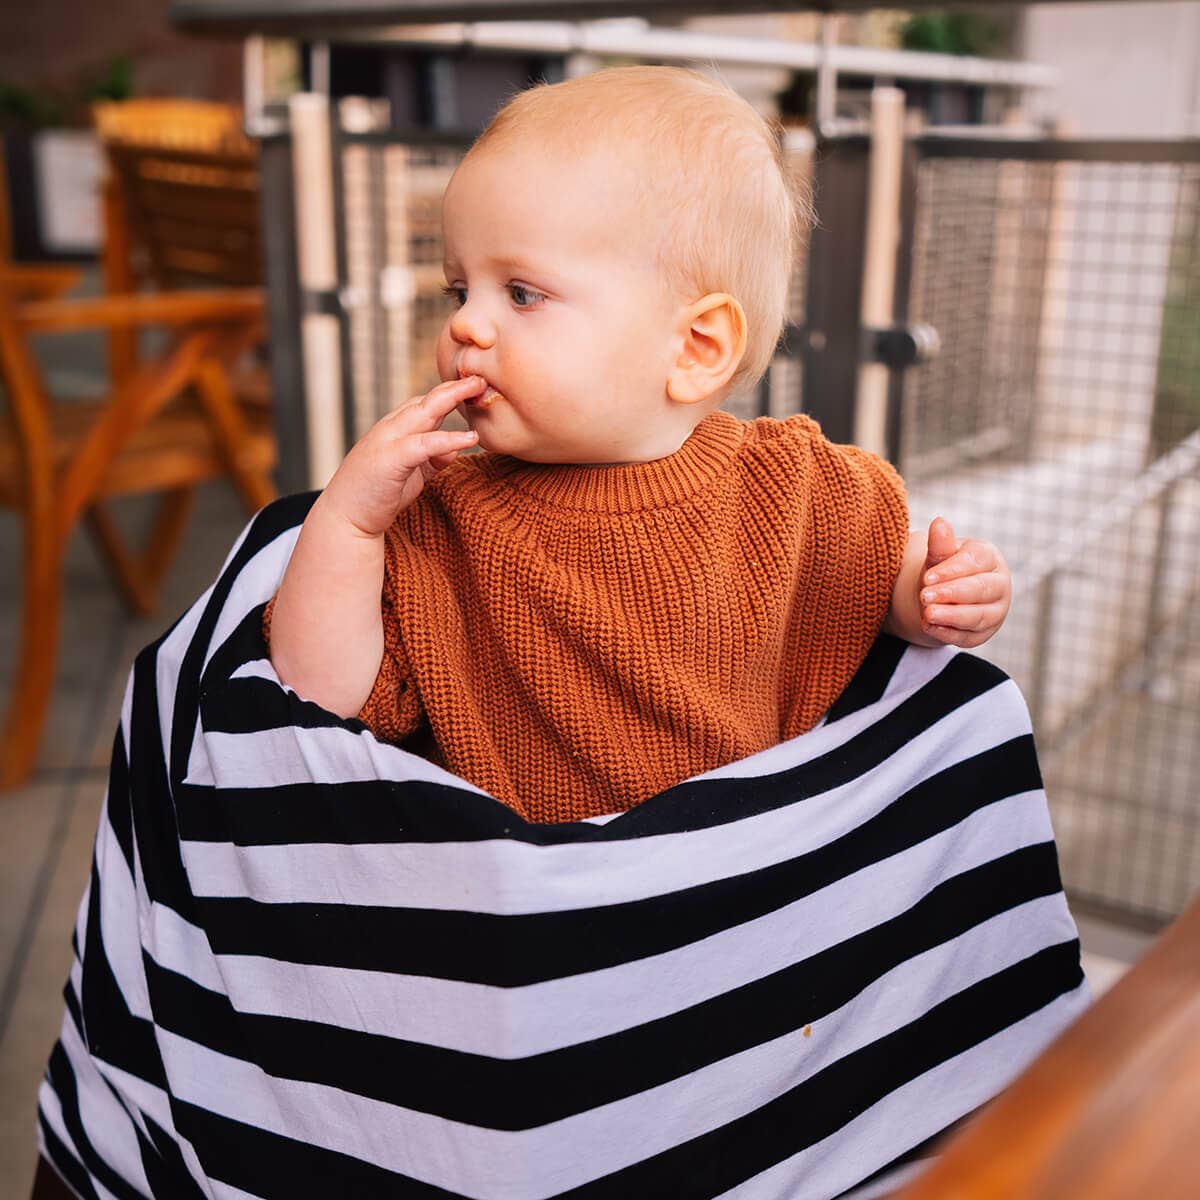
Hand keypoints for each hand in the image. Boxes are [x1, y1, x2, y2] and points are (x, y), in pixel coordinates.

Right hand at [319, 375, 484, 536]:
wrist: (345, 519)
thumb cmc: (376, 496)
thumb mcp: (411, 474)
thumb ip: (432, 459)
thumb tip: (456, 448)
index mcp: (394, 430)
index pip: (424, 404)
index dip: (450, 394)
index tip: (474, 388)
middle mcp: (390, 429)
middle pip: (427, 400)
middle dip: (454, 386)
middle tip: (482, 377)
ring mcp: (388, 441)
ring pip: (424, 411)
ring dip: (452, 398)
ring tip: (478, 389)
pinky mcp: (391, 459)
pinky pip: (425, 444)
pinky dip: (448, 438)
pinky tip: (471, 437)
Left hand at [917, 517, 1010, 647]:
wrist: (939, 597)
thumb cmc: (941, 570)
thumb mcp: (938, 557)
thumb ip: (940, 544)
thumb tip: (939, 522)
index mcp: (989, 557)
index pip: (975, 562)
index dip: (951, 570)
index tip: (927, 577)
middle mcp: (999, 584)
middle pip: (981, 589)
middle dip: (952, 594)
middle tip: (925, 596)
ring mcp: (995, 611)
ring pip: (978, 616)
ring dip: (951, 616)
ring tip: (927, 614)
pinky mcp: (984, 633)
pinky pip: (969, 637)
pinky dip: (948, 634)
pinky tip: (930, 627)